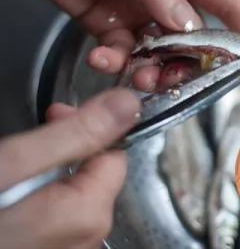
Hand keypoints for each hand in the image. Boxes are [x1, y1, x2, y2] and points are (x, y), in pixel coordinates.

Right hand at [0, 89, 139, 248]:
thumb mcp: (11, 164)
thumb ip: (73, 135)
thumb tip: (126, 105)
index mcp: (87, 215)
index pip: (115, 155)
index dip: (89, 129)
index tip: (56, 116)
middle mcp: (85, 240)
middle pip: (94, 176)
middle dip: (66, 151)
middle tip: (26, 143)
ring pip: (71, 196)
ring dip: (47, 176)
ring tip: (10, 174)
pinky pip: (52, 218)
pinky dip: (35, 201)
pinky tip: (8, 199)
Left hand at [1, 0, 239, 89]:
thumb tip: (188, 27)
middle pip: (193, 34)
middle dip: (190, 60)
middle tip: (179, 79)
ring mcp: (136, 8)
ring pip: (158, 50)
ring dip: (151, 68)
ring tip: (136, 75)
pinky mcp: (108, 23)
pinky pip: (122, 52)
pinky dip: (114, 62)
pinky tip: (102, 58)